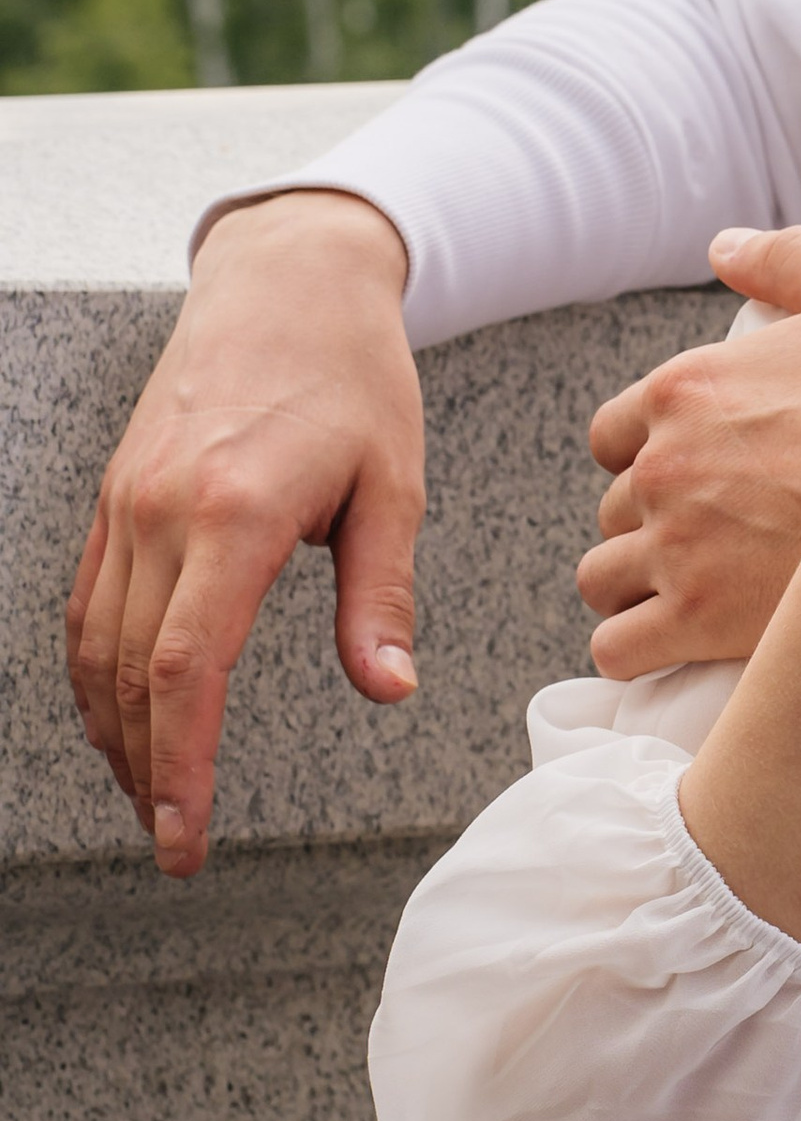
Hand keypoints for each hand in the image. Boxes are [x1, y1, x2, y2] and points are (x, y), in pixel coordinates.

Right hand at [66, 191, 422, 876]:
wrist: (288, 278)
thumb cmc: (355, 375)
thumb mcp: (394, 482)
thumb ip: (382, 593)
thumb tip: (389, 689)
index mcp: (234, 514)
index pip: (187, 672)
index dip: (183, 767)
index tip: (187, 837)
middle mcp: (162, 510)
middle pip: (129, 677)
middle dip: (148, 772)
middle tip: (174, 843)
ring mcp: (126, 500)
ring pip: (95, 647)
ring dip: (115, 734)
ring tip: (152, 797)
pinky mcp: (115, 493)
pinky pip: (87, 602)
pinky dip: (95, 673)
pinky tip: (121, 718)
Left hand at [580, 227, 800, 673]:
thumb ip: (788, 260)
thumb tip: (725, 245)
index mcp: (688, 389)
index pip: (614, 434)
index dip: (649, 455)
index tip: (696, 475)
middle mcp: (665, 465)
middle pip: (614, 508)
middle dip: (651, 523)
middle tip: (712, 539)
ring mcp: (675, 545)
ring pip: (603, 578)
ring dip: (635, 587)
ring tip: (690, 596)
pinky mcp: (695, 620)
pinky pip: (617, 646)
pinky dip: (632, 648)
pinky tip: (669, 645)